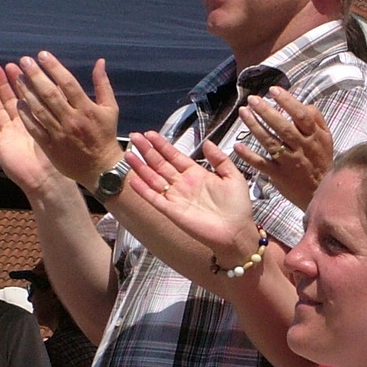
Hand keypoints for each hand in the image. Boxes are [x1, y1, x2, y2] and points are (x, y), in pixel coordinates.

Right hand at [0, 63, 61, 196]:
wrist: (48, 178)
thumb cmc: (59, 153)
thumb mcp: (61, 125)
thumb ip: (58, 106)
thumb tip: (62, 83)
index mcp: (35, 119)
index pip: (25, 95)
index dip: (20, 80)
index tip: (18, 64)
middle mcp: (20, 124)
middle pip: (8, 98)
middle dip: (3, 82)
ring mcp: (8, 133)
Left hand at [9, 53, 123, 188]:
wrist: (100, 168)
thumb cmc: (105, 135)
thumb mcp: (110, 109)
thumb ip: (102, 84)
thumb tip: (99, 61)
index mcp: (87, 109)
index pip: (68, 84)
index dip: (54, 68)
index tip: (42, 55)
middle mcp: (72, 120)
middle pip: (50, 94)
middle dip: (36, 75)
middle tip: (24, 61)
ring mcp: (60, 134)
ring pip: (39, 109)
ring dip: (27, 91)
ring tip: (18, 77)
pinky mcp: (50, 146)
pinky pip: (35, 128)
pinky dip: (26, 115)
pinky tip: (19, 102)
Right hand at [126, 131, 261, 261]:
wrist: (236, 232)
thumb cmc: (237, 207)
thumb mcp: (233, 176)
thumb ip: (220, 159)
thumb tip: (206, 142)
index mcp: (196, 174)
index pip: (174, 156)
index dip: (162, 145)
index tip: (150, 134)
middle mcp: (183, 184)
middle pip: (160, 164)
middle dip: (147, 151)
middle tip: (135, 137)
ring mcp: (176, 198)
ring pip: (153, 179)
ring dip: (141, 167)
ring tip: (128, 154)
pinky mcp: (172, 212)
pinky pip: (154, 198)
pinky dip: (143, 189)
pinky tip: (133, 179)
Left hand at [235, 87, 333, 207]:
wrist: (320, 192)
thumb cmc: (321, 161)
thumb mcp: (326, 138)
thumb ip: (316, 119)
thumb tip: (304, 103)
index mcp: (314, 137)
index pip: (301, 116)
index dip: (287, 101)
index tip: (273, 90)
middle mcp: (302, 148)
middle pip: (283, 127)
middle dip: (266, 111)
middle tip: (252, 99)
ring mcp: (289, 162)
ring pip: (270, 142)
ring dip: (255, 126)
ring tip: (243, 112)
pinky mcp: (278, 175)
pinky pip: (261, 164)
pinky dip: (248, 155)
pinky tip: (238, 145)